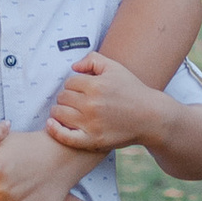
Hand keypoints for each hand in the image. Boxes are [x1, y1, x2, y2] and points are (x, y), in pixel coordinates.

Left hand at [47, 51, 163, 156]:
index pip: (69, 82)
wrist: (150, 117)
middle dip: (67, 98)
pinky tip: (51, 125)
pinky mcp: (92, 140)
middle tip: (76, 102)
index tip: (82, 90)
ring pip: (60, 114)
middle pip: (63, 97)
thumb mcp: (115, 67)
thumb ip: (93, 60)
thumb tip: (73, 67)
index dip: (74, 85)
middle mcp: (92, 104)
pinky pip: (65, 136)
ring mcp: (91, 124)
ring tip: (67, 112)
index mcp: (96, 85)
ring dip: (59, 112)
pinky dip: (55, 130)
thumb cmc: (132, 91)